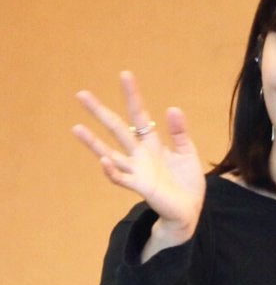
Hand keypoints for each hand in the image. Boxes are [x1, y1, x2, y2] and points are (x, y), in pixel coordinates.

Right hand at [73, 71, 204, 258]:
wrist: (190, 209)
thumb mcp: (187, 153)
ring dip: (92, 142)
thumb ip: (179, 133)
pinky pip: (121, 178)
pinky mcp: (139, 186)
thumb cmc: (187, 182)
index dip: (132, 96)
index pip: (139, 115)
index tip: (124, 74)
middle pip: (116, 129)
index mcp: (152, 143)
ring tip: (76, 128)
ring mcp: (136, 170)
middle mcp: (139, 154)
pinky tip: (103, 160)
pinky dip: (111, 170)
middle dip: (99, 112)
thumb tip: (173, 108)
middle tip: (81, 94)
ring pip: (109, 153)